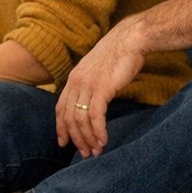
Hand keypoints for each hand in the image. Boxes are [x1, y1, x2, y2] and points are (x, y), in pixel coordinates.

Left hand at [56, 17, 146, 156]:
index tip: (63, 143)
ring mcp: (87, 85)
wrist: (131, 39)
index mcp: (73, 79)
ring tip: (97, 151)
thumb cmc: (119, 54)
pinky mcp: (101, 88)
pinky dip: (99, 131)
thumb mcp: (98, 70)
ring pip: (81, 120)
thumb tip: (94, 102)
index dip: (61, 128)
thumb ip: (91, 85)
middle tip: (86, 153)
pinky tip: (104, 140)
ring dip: (89, 138)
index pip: (60, 108)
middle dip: (76, 139)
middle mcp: (76, 83)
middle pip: (69, 118)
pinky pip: (95, 116)